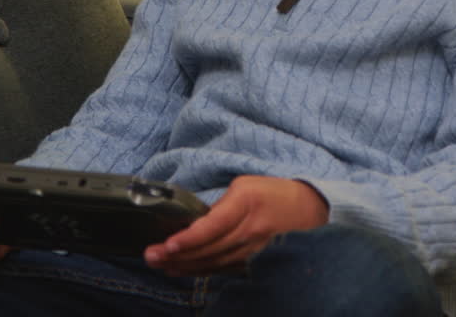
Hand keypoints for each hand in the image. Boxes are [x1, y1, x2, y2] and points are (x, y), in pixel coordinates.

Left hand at [144, 175, 327, 275]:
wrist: (305, 208)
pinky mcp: (252, 256)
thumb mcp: (243, 185)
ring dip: (185, 265)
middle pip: (210, 248)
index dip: (191, 238)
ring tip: (160, 265)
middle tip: (151, 256)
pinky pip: (222, 266)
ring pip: (214, 261)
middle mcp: (250, 227)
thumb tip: (190, 221)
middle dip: (178, 254)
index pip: (214, 225)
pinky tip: (181, 269)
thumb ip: (219, 204)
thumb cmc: (269, 191)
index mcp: (246, 203)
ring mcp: (252, 246)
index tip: (169, 244)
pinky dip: (200, 269)